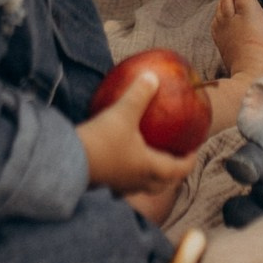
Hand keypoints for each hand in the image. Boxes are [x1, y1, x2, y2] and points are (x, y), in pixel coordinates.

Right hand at [77, 71, 197, 198]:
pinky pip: (124, 182)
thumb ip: (139, 94)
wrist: (67, 164)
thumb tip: (153, 76)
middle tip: (177, 157)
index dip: (189, 160)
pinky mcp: (104, 184)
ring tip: (152, 160)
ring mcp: (120, 186)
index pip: (178, 170)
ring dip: (152, 176)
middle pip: (163, 183)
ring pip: (143, 185)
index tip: (195, 150)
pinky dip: (130, 172)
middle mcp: (137, 181)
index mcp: (149, 168)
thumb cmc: (102, 141)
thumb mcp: (123, 112)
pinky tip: (122, 159)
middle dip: (173, 172)